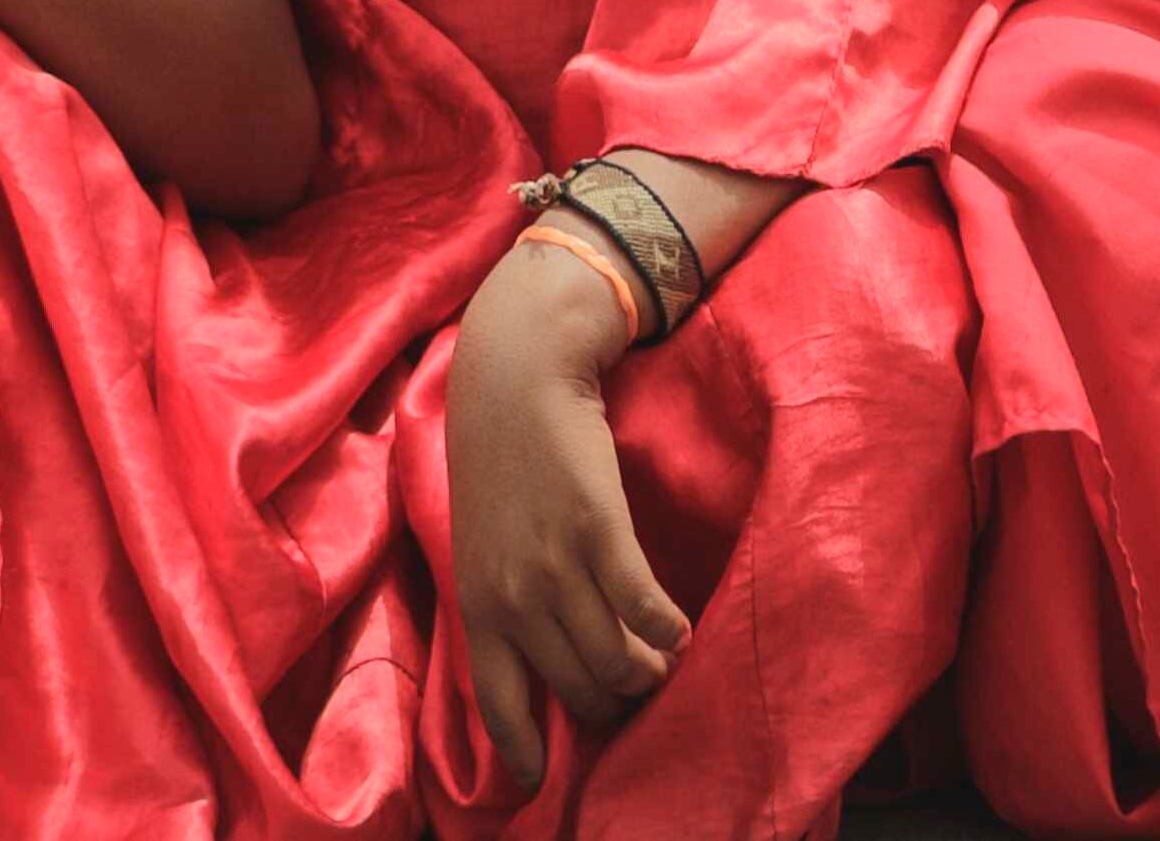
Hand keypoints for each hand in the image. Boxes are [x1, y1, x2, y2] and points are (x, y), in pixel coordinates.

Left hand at [449, 241, 691, 792]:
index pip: (502, 706)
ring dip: (649, 673)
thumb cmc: (500, 458)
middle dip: (614, 707)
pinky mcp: (600, 532)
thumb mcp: (482, 541)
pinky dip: (669, 631)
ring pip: (617, 660)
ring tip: (666, 664)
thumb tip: (540, 653)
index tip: (543, 784)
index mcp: (478, 607)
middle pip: (577, 690)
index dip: (527, 753)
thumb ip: (506, 598)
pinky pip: (645, 610)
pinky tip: (682, 631)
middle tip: (638, 698)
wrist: (518, 375)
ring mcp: (557, 568)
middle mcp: (515, 600)